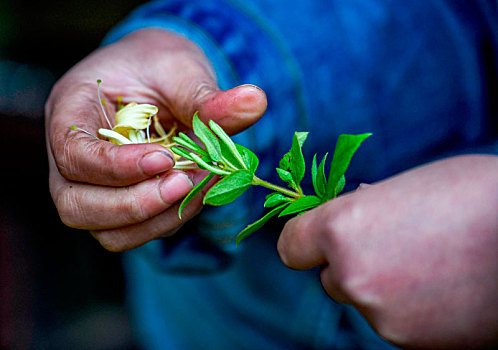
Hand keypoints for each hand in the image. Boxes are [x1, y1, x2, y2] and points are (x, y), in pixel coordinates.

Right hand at [45, 28, 266, 250]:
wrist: (158, 77)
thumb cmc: (160, 65)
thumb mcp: (181, 70)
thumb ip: (209, 97)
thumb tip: (256, 102)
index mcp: (71, 111)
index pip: (73, 155)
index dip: (116, 167)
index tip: (166, 159)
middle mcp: (71, 157)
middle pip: (76, 206)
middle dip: (135, 204)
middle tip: (185, 182)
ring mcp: (94, 186)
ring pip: (107, 230)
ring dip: (157, 218)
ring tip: (200, 185)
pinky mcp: (122, 202)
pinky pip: (137, 230)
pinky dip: (170, 219)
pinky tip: (200, 192)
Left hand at [278, 155, 497, 348]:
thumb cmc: (474, 196)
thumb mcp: (407, 186)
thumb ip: (366, 207)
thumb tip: (353, 211)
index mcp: (343, 229)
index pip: (292, 245)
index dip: (305, 239)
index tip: (319, 236)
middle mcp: (352, 277)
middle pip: (330, 276)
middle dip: (351, 263)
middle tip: (392, 245)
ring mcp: (383, 316)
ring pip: (363, 299)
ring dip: (382, 285)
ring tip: (429, 263)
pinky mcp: (413, 342)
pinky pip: (393, 320)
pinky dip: (408, 307)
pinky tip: (442, 287)